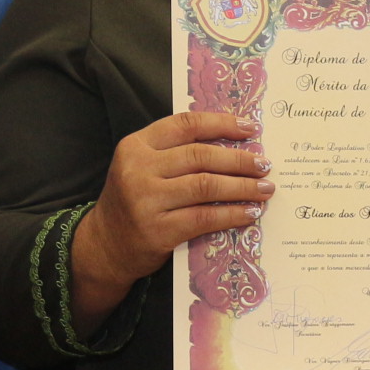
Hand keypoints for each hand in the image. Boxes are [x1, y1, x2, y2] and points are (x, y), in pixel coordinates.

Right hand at [71, 110, 269, 330]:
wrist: (105, 245)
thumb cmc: (133, 200)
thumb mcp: (143, 167)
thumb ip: (176, 152)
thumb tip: (235, 143)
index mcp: (136, 145)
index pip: (185, 125)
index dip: (221, 123)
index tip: (250, 128)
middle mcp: (138, 169)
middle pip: (200, 156)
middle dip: (239, 160)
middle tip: (264, 164)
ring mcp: (146, 200)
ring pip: (206, 186)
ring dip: (242, 187)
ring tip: (265, 188)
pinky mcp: (158, 230)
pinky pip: (205, 218)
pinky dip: (232, 214)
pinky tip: (250, 213)